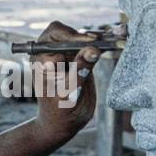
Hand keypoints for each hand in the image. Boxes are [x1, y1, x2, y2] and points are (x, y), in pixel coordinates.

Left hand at [30, 21, 102, 144]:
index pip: (55, 35)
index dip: (73, 35)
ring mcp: (65, 54)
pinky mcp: (78, 58)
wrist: (64, 123)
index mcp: (41, 58)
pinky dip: (101, 45)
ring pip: (80, 37)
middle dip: (85, 35)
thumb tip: (93, 50)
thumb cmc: (61, 111)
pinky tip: (113, 43)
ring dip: (96, 38)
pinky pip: (90, 47)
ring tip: (112, 40)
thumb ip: (80, 70)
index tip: (90, 42)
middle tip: (102, 41)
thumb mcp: (71, 92)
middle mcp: (51, 52)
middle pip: (68, 31)